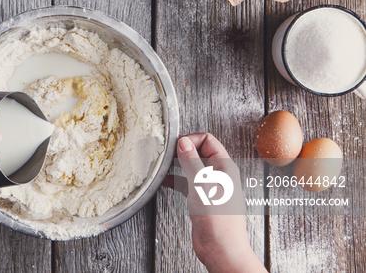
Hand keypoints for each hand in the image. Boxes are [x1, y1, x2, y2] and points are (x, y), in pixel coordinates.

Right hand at [169, 133, 266, 272]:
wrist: (221, 247)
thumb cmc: (218, 219)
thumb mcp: (201, 184)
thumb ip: (191, 161)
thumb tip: (183, 142)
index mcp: (225, 166)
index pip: (208, 140)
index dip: (190, 139)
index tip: (175, 145)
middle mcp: (219, 174)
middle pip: (198, 152)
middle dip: (181, 151)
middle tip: (166, 153)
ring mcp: (210, 186)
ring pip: (190, 167)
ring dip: (176, 165)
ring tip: (162, 165)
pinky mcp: (201, 198)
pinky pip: (186, 182)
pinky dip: (175, 179)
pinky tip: (164, 181)